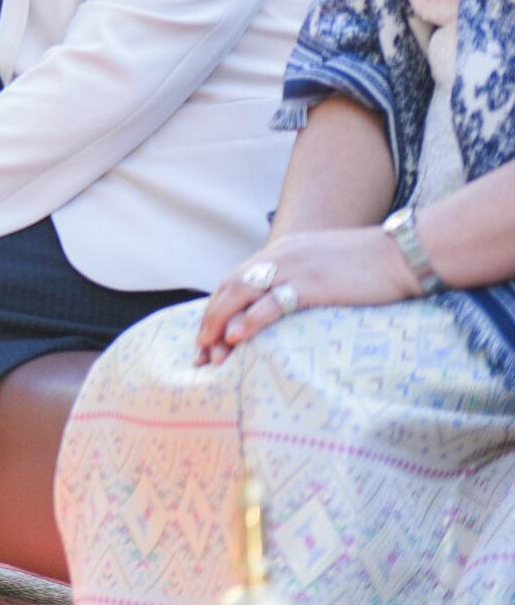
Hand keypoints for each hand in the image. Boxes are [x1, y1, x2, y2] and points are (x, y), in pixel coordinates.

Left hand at [193, 227, 422, 365]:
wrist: (403, 253)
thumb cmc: (369, 265)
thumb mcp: (321, 265)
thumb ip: (297, 279)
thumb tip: (282, 303)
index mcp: (278, 252)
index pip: (233, 281)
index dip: (215, 309)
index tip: (206, 338)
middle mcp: (278, 256)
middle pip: (229, 288)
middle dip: (210, 320)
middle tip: (201, 352)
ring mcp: (293, 268)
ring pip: (241, 294)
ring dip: (220, 323)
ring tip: (210, 350)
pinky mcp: (311, 284)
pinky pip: (272, 303)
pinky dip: (249, 319)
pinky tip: (236, 337)